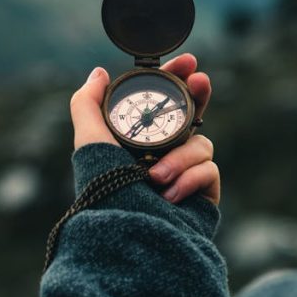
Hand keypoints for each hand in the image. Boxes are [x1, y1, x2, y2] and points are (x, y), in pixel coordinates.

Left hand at [69, 53, 217, 203]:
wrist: (129, 235)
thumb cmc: (106, 191)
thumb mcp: (89, 141)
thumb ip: (88, 103)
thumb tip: (99, 72)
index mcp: (139, 141)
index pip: (163, 103)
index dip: (177, 79)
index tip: (187, 61)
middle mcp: (163, 155)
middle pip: (192, 116)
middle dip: (198, 95)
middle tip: (201, 80)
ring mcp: (185, 175)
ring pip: (200, 143)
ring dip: (179, 157)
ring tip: (156, 178)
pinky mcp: (203, 194)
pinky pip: (209, 170)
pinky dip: (189, 179)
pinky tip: (170, 195)